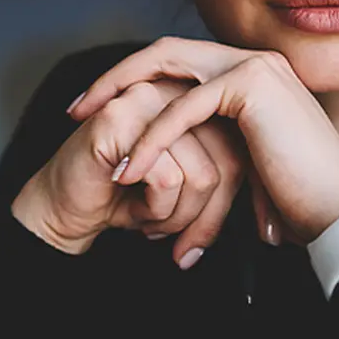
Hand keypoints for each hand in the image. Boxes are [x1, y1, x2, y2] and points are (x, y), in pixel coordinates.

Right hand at [12, 77, 245, 265]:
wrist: (65, 210)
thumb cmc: (125, 199)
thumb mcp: (188, 186)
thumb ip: (224, 174)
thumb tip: (272, 214)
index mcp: (194, 98)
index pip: (241, 149)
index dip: (230, 203)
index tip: (205, 238)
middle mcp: (173, 91)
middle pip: (228, 161)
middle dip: (208, 218)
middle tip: (184, 246)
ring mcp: (145, 100)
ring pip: (202, 175)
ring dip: (179, 218)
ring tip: (154, 226)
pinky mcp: (119, 119)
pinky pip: (167, 178)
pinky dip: (156, 211)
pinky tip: (135, 214)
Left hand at [69, 37, 338, 243]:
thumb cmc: (302, 202)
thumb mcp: (248, 167)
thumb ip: (218, 148)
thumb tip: (181, 164)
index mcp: (255, 75)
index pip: (181, 62)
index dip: (136, 81)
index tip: (98, 112)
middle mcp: (255, 61)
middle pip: (166, 51)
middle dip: (116, 77)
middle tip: (76, 109)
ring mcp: (256, 66)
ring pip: (167, 66)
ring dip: (120, 95)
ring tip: (85, 127)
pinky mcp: (252, 85)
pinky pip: (183, 107)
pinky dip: (150, 138)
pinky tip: (128, 167)